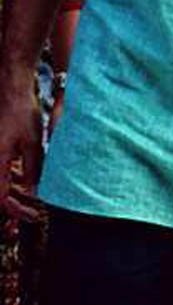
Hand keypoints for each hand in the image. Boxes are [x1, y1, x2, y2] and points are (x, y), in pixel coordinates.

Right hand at [0, 62, 42, 219]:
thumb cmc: (22, 113)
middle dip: (14, 207)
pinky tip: (25, 184)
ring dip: (13, 196)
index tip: (33, 214)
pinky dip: (11, 182)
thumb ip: (34, 170)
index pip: (1, 199)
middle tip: (33, 214)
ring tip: (31, 202)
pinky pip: (1, 174)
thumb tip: (37, 194)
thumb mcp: (34, 143)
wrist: (10, 89)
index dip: (16, 211)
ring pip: (0, 185)